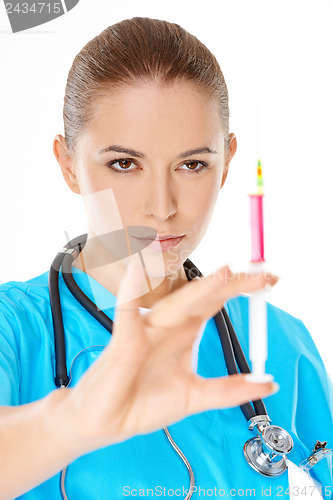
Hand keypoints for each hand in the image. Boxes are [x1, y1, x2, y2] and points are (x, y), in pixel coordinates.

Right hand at [66, 263, 278, 452]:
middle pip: (205, 298)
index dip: (243, 291)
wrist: (108, 421)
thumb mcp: (196, 397)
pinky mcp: (124, 341)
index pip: (217, 303)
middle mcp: (169, 325)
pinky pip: (126, 313)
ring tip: (224, 274)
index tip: (271, 281)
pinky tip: (136, 270)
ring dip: (199, 289)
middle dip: (235, 285)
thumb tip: (268, 384)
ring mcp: (147, 330)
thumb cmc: (144, 403)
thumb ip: (230, 390)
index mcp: (185, 333)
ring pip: (176, 304)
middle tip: (264, 274)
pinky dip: (129, 291)